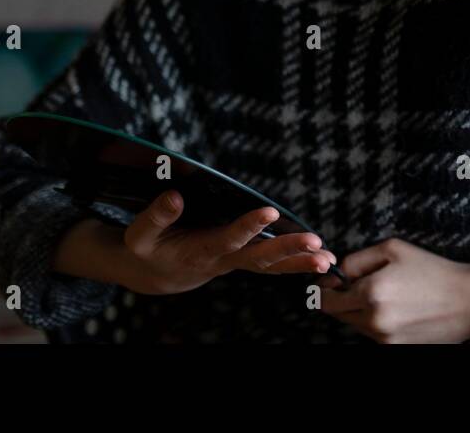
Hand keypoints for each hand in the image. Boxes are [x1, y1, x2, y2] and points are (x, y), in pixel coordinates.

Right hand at [118, 190, 338, 294]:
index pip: (227, 239)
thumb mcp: (140, 235)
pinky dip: (298, 263)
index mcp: (199, 251)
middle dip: (288, 251)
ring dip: (300, 263)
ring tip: (329, 260)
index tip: (267, 211)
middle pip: (259, 259)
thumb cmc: (147, 249)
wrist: (157, 274)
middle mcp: (224, 259)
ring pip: (272, 265)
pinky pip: (275, 264)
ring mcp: (237, 261)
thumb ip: (156, 216)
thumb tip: (175, 195)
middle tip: (316, 244)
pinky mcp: (245, 259)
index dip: (246, 227)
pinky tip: (325, 260)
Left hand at [314, 238, 469, 342]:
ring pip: (354, 325)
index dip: (325, 289)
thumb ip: (357, 260)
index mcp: (370, 292)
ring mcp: (384, 339)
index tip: (333, 281)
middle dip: (341, 299)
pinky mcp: (395, 349)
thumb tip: (335, 274)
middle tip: (360, 284)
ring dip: (359, 311)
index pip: (325, 300)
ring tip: (386, 295)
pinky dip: (376, 322)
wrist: (468, 301)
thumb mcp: (394, 250)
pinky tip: (397, 309)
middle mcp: (374, 320)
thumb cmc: (432, 270)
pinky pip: (372, 335)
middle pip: (337, 315)